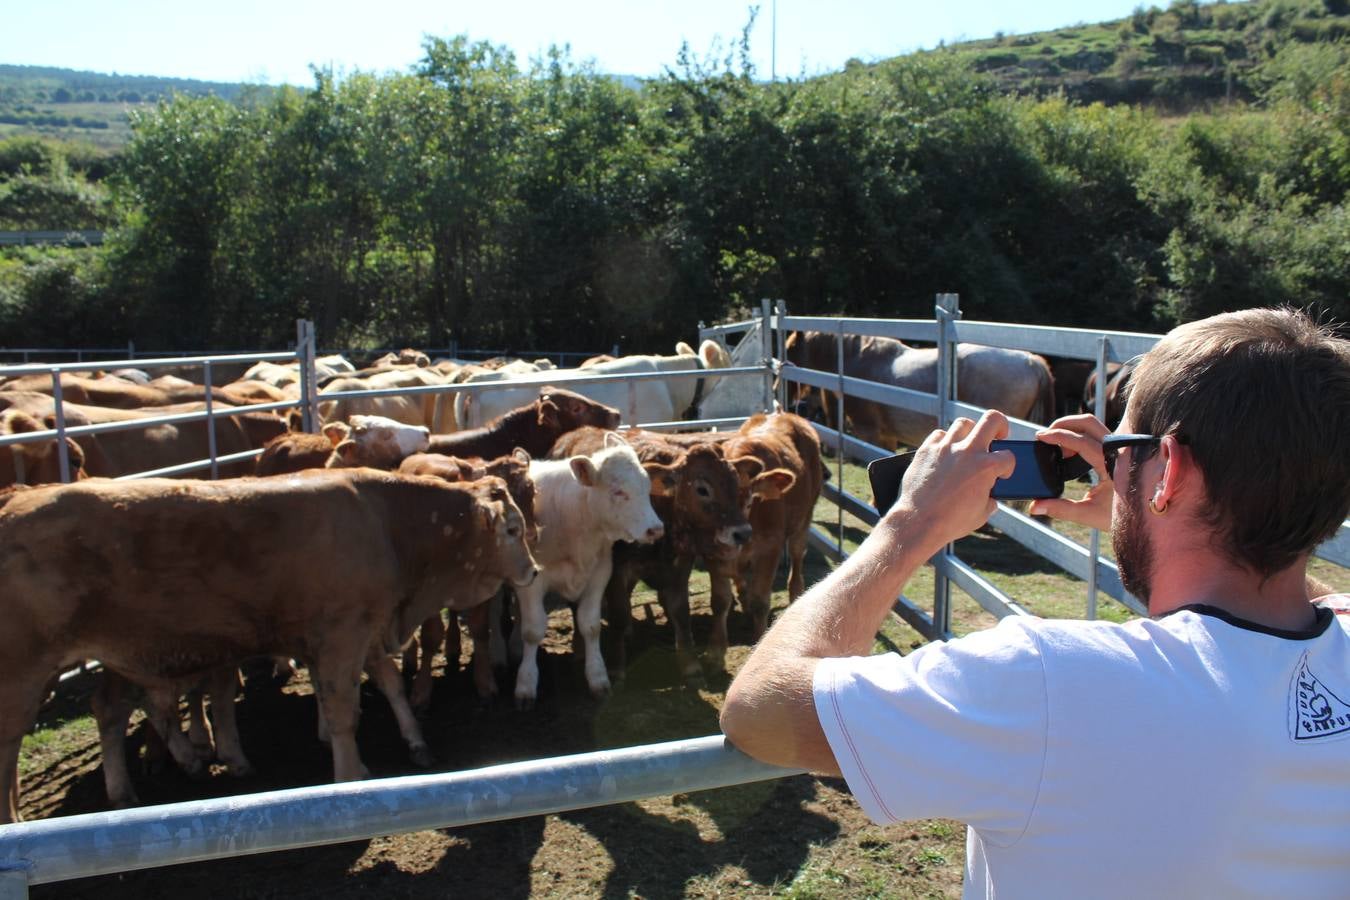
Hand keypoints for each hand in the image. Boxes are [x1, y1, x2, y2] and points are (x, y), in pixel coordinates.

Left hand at [881, 410, 1014, 553]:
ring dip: (970, 432)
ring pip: (963, 423)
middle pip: (992, 419)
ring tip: (969, 443)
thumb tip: (991, 494)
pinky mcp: (926, 449)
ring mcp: (945, 448)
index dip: (1008, 466)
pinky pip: (939, 435)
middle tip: (998, 435)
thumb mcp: (981, 514)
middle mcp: (967, 452)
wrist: (919, 522)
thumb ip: (990, 498)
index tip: (1002, 473)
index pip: (1008, 456)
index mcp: (986, 467)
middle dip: (1000, 425)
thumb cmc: (951, 522)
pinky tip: (946, 451)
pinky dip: (945, 441)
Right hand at [1028, 414, 1112, 531]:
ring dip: (1072, 428)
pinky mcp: (1119, 450)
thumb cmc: (1122, 516)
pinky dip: (1080, 435)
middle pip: (1088, 422)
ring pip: (1094, 424)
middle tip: (1046, 435)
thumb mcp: (1088, 514)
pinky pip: (1098, 433)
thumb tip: (1034, 507)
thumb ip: (1060, 509)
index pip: (1082, 441)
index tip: (1040, 437)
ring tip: (1057, 448)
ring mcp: (1121, 448)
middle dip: (1064, 423)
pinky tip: (1070, 454)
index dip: (1058, 436)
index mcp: (1112, 464)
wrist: (1147, 516)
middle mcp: (1119, 451)